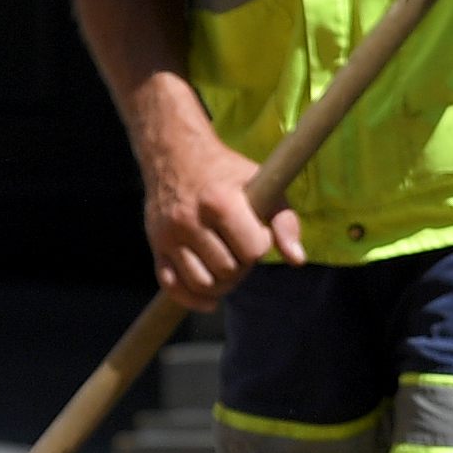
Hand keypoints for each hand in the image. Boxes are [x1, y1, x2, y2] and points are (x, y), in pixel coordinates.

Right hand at [137, 116, 303, 307]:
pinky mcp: (156, 245)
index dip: (261, 244)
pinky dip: (192, 298)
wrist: (175, 154)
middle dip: (242, 264)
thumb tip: (297, 260)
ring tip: (227, 263)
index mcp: (219, 203)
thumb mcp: (263, 187)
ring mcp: (168, 235)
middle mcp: (189, 221)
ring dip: (222, 282)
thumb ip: (285, 222)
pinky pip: (172, 286)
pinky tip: (210, 298)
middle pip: (228, 271)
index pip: (253, 251)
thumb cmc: (227, 173)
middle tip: (240, 245)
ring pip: (203, 283)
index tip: (256, 230)